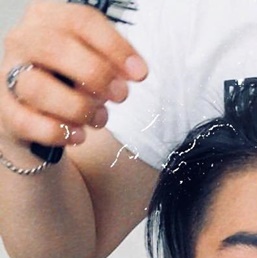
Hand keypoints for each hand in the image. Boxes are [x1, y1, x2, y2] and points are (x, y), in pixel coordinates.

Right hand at [0, 2, 146, 158]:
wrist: (36, 116)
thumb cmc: (69, 83)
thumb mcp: (93, 65)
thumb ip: (112, 64)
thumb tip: (136, 71)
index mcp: (48, 19)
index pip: (82, 21)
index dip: (115, 47)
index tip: (140, 74)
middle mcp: (23, 41)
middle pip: (55, 47)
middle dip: (96, 74)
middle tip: (121, 95)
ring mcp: (9, 75)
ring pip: (38, 87)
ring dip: (78, 107)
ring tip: (98, 118)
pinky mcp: (5, 110)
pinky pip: (27, 122)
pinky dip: (58, 132)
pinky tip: (78, 136)